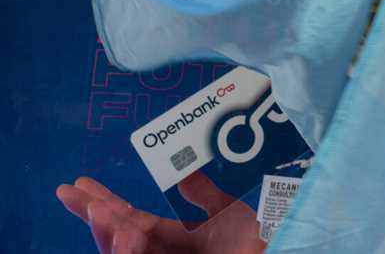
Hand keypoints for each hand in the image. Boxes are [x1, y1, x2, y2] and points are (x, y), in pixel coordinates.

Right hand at [56, 174, 264, 253]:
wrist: (275, 252)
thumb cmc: (255, 242)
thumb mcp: (229, 213)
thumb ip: (205, 196)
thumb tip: (183, 173)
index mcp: (172, 240)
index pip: (131, 219)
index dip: (105, 202)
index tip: (79, 183)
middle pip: (118, 237)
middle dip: (95, 215)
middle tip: (73, 193)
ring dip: (109, 234)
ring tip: (101, 211)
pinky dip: (128, 253)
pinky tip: (127, 233)